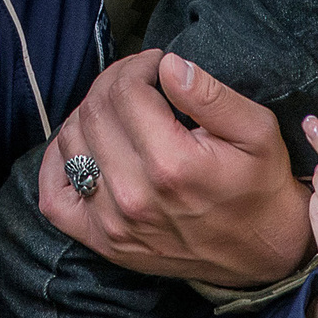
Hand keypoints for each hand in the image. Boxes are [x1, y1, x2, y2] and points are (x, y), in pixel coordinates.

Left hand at [37, 49, 314, 287]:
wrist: (263, 253)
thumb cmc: (260, 186)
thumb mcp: (258, 132)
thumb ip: (211, 95)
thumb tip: (168, 65)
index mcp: (172, 164)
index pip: (125, 91)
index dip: (139, 65)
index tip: (157, 65)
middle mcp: (135, 195)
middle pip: (95, 112)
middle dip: (114, 82)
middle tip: (140, 80)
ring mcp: (113, 222)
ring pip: (71, 142)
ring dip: (90, 114)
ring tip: (121, 109)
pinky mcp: (103, 241)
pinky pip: (53, 195)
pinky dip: (59, 162)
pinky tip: (85, 144)